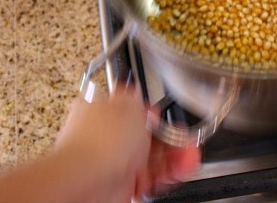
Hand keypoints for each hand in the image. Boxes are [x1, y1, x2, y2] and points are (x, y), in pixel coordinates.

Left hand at [55, 85, 200, 201]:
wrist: (86, 179)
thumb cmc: (98, 140)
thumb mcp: (126, 104)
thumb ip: (136, 97)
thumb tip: (137, 92)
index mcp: (100, 109)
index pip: (130, 107)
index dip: (151, 112)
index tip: (165, 116)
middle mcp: (105, 136)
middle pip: (144, 134)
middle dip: (169, 136)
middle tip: (185, 138)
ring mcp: (112, 161)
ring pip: (149, 156)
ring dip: (173, 155)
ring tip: (190, 155)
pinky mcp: (121, 183)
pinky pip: (149, 176)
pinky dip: (167, 173)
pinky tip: (181, 167)